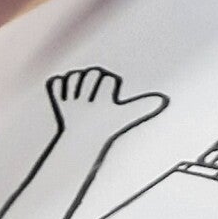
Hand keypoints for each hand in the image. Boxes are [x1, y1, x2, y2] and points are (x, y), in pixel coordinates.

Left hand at [45, 66, 165, 134]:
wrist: (80, 145)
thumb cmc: (105, 127)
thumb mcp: (125, 116)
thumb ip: (142, 105)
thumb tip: (161, 100)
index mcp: (103, 103)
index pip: (108, 80)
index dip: (110, 85)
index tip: (108, 97)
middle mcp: (86, 102)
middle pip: (92, 74)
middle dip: (95, 80)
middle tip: (94, 95)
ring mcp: (69, 102)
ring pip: (73, 76)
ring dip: (78, 82)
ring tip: (82, 95)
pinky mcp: (56, 102)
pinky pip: (55, 83)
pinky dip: (59, 87)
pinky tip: (66, 95)